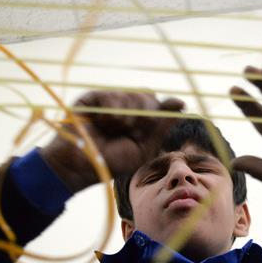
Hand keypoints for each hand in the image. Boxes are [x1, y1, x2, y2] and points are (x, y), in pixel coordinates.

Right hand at [41, 90, 184, 192]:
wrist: (80, 167)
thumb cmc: (110, 162)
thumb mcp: (142, 149)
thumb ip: (161, 128)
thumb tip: (181, 104)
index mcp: (139, 121)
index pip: (156, 105)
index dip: (164, 107)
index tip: (175, 108)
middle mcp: (125, 109)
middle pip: (147, 96)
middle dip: (145, 113)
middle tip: (133, 129)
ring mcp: (109, 102)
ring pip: (131, 95)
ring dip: (128, 114)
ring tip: (115, 129)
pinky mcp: (93, 99)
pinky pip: (111, 96)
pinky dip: (113, 109)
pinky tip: (105, 122)